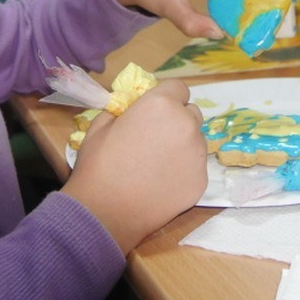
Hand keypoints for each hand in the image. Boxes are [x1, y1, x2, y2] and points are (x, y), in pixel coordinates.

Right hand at [62, 80, 206, 251]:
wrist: (105, 212)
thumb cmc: (98, 164)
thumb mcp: (102, 124)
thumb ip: (124, 109)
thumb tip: (134, 110)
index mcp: (162, 104)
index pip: (178, 87)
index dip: (166, 97)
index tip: (154, 111)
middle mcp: (187, 125)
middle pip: (191, 113)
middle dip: (177, 120)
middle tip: (156, 138)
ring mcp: (198, 155)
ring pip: (196, 141)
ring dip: (182, 145)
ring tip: (158, 164)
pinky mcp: (201, 181)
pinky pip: (196, 167)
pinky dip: (184, 170)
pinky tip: (162, 183)